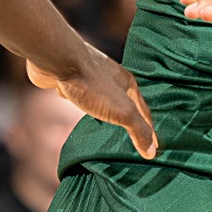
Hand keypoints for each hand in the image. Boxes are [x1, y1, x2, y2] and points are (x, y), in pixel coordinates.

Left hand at [27, 48, 157, 158]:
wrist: (57, 59)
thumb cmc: (92, 84)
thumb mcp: (122, 111)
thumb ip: (138, 130)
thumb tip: (152, 152)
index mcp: (129, 84)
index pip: (144, 112)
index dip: (149, 130)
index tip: (154, 146)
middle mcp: (112, 78)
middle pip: (125, 101)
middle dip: (130, 116)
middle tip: (133, 133)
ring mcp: (90, 76)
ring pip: (101, 96)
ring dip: (104, 107)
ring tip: (105, 121)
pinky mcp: (69, 77)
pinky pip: (78, 91)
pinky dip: (79, 99)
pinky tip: (75, 103)